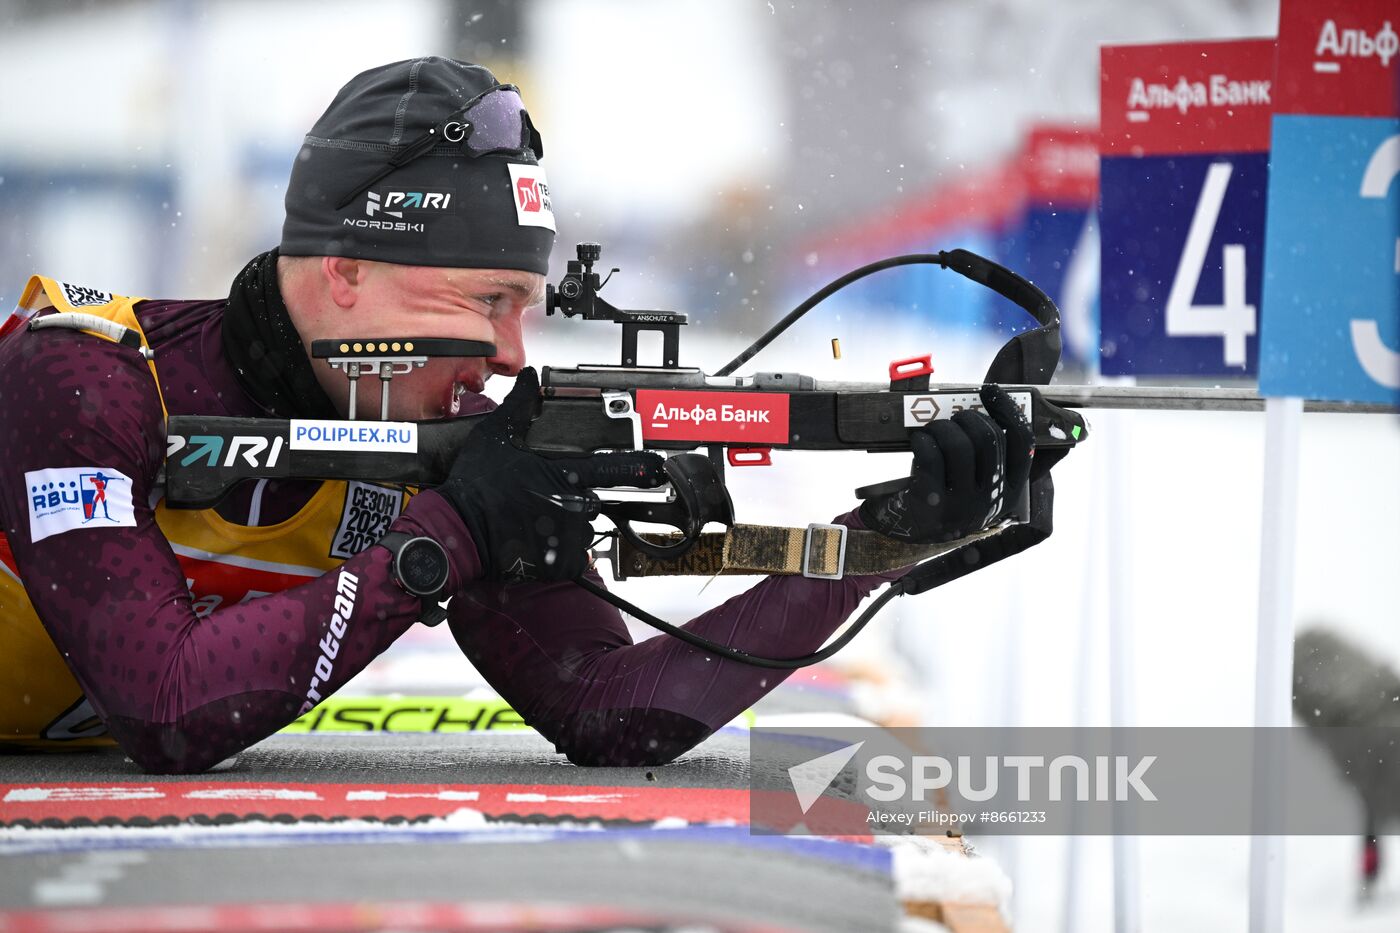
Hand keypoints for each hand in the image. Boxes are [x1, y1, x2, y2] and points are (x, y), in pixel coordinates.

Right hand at [438, 367, 663, 581]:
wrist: (459, 529)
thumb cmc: (476, 484)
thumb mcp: (496, 436)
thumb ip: (520, 406)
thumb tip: (530, 379)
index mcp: (564, 474)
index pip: (612, 466)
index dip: (638, 466)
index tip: (657, 467)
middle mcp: (573, 504)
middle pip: (592, 501)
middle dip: (573, 500)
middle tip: (542, 501)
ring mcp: (569, 535)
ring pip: (582, 530)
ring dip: (566, 527)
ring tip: (535, 522)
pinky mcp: (560, 562)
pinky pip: (571, 557)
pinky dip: (557, 553)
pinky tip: (535, 542)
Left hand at [859, 384, 1034, 543]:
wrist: (909, 533)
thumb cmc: (947, 496)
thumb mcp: (978, 484)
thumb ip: (990, 456)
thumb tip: (989, 406)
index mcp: (1011, 493)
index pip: (1023, 444)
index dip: (1008, 411)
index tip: (990, 391)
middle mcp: (991, 501)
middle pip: (989, 439)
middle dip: (968, 418)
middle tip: (953, 418)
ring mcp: (961, 506)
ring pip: (959, 445)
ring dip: (942, 427)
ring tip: (933, 430)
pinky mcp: (931, 505)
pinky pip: (931, 456)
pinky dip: (923, 440)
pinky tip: (919, 441)